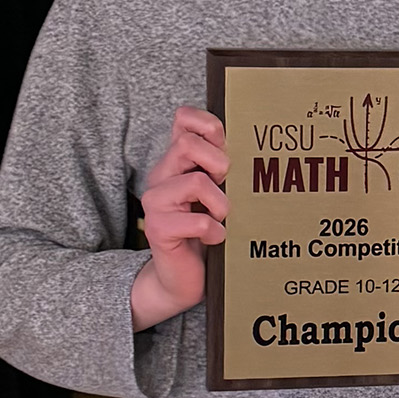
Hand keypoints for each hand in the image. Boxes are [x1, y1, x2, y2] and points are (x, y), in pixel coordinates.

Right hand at [131, 106, 228, 330]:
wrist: (181, 278)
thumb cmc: (204, 232)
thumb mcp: (216, 192)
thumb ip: (220, 166)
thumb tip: (243, 141)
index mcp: (175, 162)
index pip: (184, 119)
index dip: (208, 125)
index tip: (224, 148)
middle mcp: (160, 176)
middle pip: (187, 144)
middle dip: (218, 164)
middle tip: (225, 188)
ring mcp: (155, 202)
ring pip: (196, 181)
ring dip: (221, 204)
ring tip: (221, 219)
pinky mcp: (157, 229)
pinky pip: (198, 222)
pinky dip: (215, 232)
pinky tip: (215, 239)